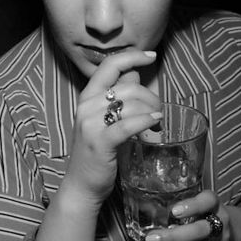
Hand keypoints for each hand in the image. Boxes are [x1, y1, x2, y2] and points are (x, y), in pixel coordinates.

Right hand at [61, 49, 161, 205]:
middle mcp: (86, 106)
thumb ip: (118, 95)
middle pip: (128, 86)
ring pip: (131, 103)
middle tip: (158, 110)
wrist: (82, 185)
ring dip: (152, 110)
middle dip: (151, 96)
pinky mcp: (101, 142)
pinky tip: (156, 121)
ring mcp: (91, 124)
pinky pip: (129, 124)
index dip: (132, 56)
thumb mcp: (104, 119)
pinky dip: (146, 120)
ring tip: (158, 122)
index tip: (152, 56)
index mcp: (87, 97)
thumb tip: (134, 73)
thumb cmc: (97, 152)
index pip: (109, 65)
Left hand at [141, 190, 232, 240]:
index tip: (174, 211)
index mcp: (215, 204)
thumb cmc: (205, 213)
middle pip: (200, 230)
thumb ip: (177, 203)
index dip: (192, 206)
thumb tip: (143, 206)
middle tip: (151, 238)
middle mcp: (220, 224)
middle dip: (174, 236)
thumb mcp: (198, 203)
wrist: (233, 231)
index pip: (208, 201)